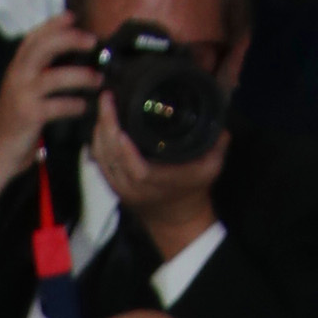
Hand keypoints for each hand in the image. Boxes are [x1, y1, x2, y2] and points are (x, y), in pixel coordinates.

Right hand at [0, 14, 99, 234]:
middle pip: (44, 47)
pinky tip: (83, 107)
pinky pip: (58, 105)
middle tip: (92, 41)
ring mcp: (21, 96)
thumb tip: (69, 58)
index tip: (73, 17)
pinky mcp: (29, 116)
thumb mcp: (22, 93)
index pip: (33, 38)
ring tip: (97, 80)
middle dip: (71, 39)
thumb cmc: (13, 126)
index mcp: (15, 70)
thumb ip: (39, 74)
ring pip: (56, 76)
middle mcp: (16, 78)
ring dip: (82, 76)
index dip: (53, 24)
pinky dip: (74, 105)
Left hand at [92, 91, 227, 256]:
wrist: (176, 219)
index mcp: (157, 182)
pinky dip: (97, 142)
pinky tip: (101, 123)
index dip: (124, 149)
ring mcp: (121, 187)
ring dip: (99, 131)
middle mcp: (134, 186)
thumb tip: (220, 121)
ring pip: (101, 159)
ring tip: (104, 105)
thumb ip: (216, 143)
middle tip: (107, 98)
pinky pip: (99, 163)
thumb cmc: (194, 190)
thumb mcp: (212, 167)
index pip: (135, 168)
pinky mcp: (114, 185)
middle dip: (106, 127)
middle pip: (112, 157)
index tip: (120, 126)